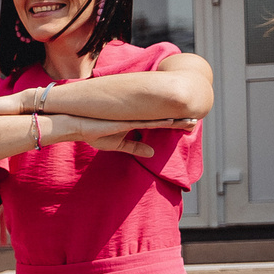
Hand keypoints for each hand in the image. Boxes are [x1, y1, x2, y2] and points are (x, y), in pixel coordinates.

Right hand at [77, 117, 197, 156]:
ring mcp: (132, 119)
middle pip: (164, 120)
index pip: (160, 123)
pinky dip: (158, 122)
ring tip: (192, 122)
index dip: (175, 123)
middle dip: (180, 121)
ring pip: (158, 120)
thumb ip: (135, 147)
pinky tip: (171, 121)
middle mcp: (137, 119)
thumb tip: (152, 153)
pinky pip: (145, 122)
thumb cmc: (93, 133)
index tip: (189, 123)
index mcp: (136, 124)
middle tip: (196, 121)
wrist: (77, 126)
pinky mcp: (125, 122)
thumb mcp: (117, 144)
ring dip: (176, 122)